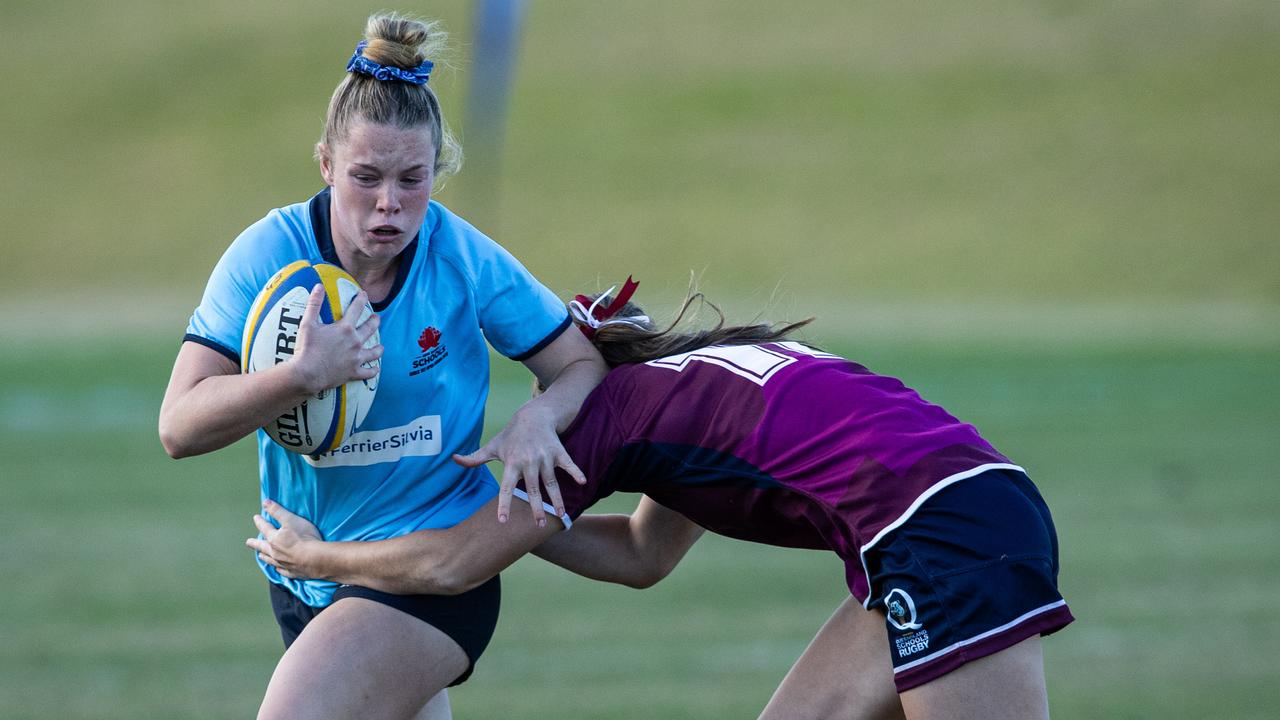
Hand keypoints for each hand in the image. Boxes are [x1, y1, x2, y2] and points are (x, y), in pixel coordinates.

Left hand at [245, 499, 324, 578]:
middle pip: (262, 547)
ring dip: (264, 557)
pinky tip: (278, 568)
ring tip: (260, 556)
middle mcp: (275, 552)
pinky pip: (281, 570)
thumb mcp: (291, 520)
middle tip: (248, 542)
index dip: (260, 521)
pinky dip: (278, 568)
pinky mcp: (291, 572)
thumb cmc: (304, 537)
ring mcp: (282, 563)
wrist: (315, 559)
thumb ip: (277, 511)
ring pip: (269, 560)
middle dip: (255, 543)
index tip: (256, 518)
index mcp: (274, 539)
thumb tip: (265, 503)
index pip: (264, 528)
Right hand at [291, 285, 382, 393]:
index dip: (361, 299)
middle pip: (370, 328)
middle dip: (374, 321)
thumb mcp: (307, 324)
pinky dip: (373, 371)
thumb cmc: (307, 348)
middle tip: (376, 318)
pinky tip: (375, 369)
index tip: (364, 294)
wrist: (307, 373)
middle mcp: (355, 342)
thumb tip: (318, 286)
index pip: (357, 308)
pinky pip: (368, 373)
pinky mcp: (354, 372)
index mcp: (345, 328)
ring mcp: (356, 358)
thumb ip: (314, 304)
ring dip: (378, 348)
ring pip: (374, 352)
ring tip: (380, 347)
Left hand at [452, 407, 584, 526]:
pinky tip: (583, 483)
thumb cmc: (511, 434)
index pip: (506, 487)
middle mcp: (529, 461)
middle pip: (533, 488)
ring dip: (557, 498)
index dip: (504, 503)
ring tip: (561, 515)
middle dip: (537, 507)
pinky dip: (576, 472)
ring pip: (552, 481)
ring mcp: (545, 457)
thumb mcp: (493, 446)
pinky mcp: (559, 452)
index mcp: (511, 463)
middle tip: (538, 525)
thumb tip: (453, 459)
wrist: (534, 415)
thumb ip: (474, 458)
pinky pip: (568, 464)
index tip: (502, 520)